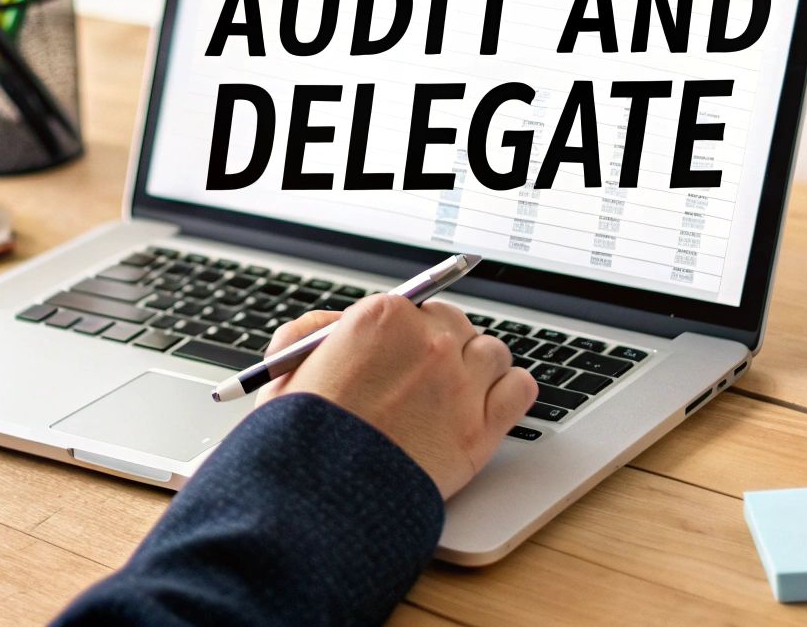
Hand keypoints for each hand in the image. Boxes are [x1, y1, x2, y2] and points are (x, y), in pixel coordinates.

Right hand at [257, 295, 536, 497]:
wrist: (321, 501)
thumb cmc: (298, 440)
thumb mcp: (286, 371)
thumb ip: (309, 333)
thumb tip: (335, 324)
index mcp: (381, 318)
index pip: (415, 304)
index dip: (406, 332)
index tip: (403, 350)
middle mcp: (428, 341)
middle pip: (456, 323)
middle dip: (441, 345)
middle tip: (425, 375)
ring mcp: (460, 383)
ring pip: (492, 353)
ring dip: (477, 368)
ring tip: (455, 394)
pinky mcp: (482, 428)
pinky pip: (520, 388)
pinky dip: (509, 392)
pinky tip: (491, 403)